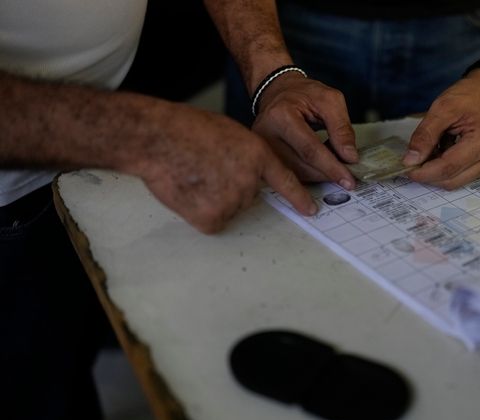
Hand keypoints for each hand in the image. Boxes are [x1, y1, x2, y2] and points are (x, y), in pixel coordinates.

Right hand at [127, 102, 316, 233]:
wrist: (158, 138)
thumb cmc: (185, 129)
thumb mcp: (228, 132)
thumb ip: (244, 155)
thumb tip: (245, 172)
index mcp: (258, 154)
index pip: (285, 181)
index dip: (298, 197)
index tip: (311, 210)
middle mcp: (250, 180)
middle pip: (246, 196)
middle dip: (229, 187)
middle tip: (204, 170)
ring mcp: (233, 199)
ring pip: (227, 208)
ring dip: (211, 199)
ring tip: (193, 176)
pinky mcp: (213, 216)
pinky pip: (211, 220)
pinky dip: (198, 211)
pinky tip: (187, 191)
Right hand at [252, 73, 357, 189]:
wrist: (278, 91)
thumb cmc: (302, 93)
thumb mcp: (330, 100)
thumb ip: (342, 128)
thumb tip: (349, 156)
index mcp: (281, 115)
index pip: (309, 149)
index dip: (331, 167)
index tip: (348, 180)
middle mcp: (265, 134)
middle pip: (301, 166)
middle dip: (327, 174)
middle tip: (347, 175)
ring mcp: (261, 148)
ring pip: (295, 174)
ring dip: (319, 175)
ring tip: (333, 165)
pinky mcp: (263, 156)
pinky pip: (288, 173)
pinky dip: (309, 174)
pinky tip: (319, 166)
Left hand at [403, 71, 479, 189]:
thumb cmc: (470, 95)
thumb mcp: (442, 108)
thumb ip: (425, 135)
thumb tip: (411, 159)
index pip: (449, 166)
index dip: (425, 172)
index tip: (407, 169)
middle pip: (452, 180)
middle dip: (429, 174)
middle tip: (413, 161)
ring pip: (457, 182)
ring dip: (438, 173)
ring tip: (431, 153)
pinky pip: (464, 177)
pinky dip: (449, 170)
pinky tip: (444, 154)